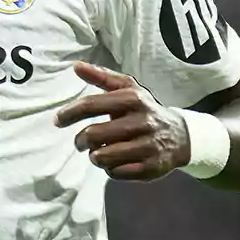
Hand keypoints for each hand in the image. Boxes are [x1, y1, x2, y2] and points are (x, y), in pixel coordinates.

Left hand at [55, 62, 191, 180]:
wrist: (182, 135)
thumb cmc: (144, 110)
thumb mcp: (128, 88)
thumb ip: (101, 77)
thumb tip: (76, 66)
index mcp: (133, 99)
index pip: (91, 105)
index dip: (69, 113)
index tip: (58, 121)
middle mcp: (142, 121)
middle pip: (93, 134)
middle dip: (80, 140)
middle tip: (80, 142)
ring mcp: (148, 146)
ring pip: (103, 156)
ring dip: (94, 156)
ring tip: (98, 151)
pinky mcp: (151, 167)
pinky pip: (117, 173)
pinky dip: (110, 169)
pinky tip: (114, 162)